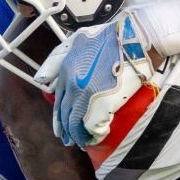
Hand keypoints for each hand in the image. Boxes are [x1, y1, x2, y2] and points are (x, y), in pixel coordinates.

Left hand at [37, 18, 153, 148]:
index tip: (61, 127)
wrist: (136, 40)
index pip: (58, 100)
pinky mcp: (102, 104)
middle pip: (65, 114)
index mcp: (66, 70)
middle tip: (70, 140)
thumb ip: (58, 57)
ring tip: (83, 142)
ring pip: (76, 123)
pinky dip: (94, 134)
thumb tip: (43, 79)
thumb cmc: (112, 38)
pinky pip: (93, 126)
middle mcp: (72, 84)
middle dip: (67, 130)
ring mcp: (86, 95)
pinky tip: (97, 137)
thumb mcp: (77, 39)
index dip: (59, 117)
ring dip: (79, 136)